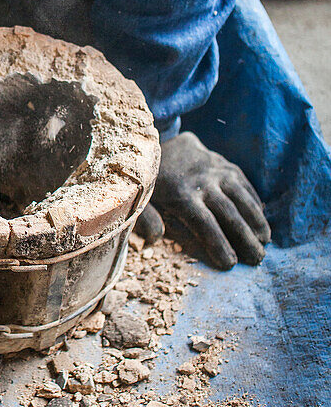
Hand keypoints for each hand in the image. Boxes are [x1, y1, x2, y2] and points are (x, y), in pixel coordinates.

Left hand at [134, 132, 270, 268]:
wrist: (165, 142)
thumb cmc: (153, 181)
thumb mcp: (141, 199)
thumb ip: (145, 219)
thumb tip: (155, 238)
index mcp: (180, 194)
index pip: (205, 223)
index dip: (219, 244)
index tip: (230, 264)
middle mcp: (203, 182)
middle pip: (229, 213)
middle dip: (245, 238)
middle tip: (258, 258)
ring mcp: (217, 171)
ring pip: (243, 198)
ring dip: (256, 220)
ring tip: (265, 241)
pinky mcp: (227, 165)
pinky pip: (246, 185)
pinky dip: (255, 203)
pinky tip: (260, 219)